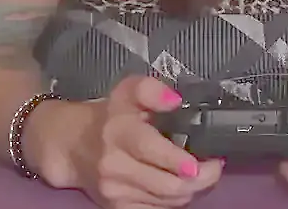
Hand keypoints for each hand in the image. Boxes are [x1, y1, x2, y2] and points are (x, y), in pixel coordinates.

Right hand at [47, 75, 222, 208]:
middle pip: (165, 184)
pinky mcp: (117, 207)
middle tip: (215, 167)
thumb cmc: (110, 115)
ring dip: (191, 190)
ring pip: (165, 200)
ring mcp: (115, 191)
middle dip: (199, 179)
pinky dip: (175, 200)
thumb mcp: (129, 91)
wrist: (73, 146)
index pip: (149, 150)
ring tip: (202, 174)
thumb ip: (152, 90)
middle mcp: (114, 165)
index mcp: (118, 133)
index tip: (200, 163)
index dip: (176, 160)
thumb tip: (175, 101)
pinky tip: (182, 185)